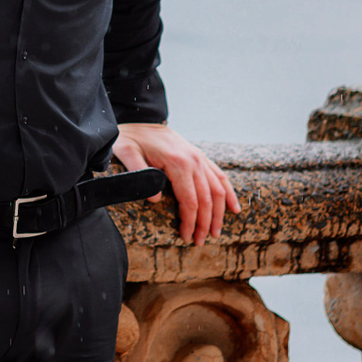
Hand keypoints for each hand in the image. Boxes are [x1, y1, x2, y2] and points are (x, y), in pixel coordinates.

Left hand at [111, 123, 240, 245]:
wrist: (141, 119)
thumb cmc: (131, 139)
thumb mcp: (127, 152)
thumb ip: (139, 174)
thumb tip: (155, 199)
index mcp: (177, 163)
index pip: (190, 200)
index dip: (190, 222)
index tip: (186, 237)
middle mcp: (193, 160)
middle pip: (206, 199)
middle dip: (204, 223)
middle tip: (199, 242)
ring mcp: (200, 158)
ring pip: (218, 190)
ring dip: (219, 213)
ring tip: (215, 233)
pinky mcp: (201, 156)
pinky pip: (220, 176)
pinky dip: (229, 193)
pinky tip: (234, 208)